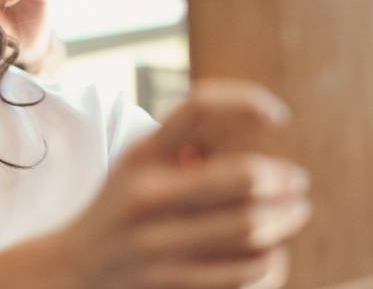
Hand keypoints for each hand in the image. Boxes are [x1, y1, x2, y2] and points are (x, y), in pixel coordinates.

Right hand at [61, 80, 310, 288]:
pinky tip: (275, 251)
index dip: (246, 101)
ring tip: (297, 211)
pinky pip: (240, 271)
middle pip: (240, 176)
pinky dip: (268, 260)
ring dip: (285, 217)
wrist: (74, 268)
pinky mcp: (171, 281)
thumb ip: (182, 142)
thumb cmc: (121, 204)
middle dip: (281, 177)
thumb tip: (248, 121)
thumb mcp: (138, 160)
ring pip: (248, 226)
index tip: (278, 117)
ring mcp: (158, 241)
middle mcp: (148, 193)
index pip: (199, 107)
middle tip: (298, 180)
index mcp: (142, 154)